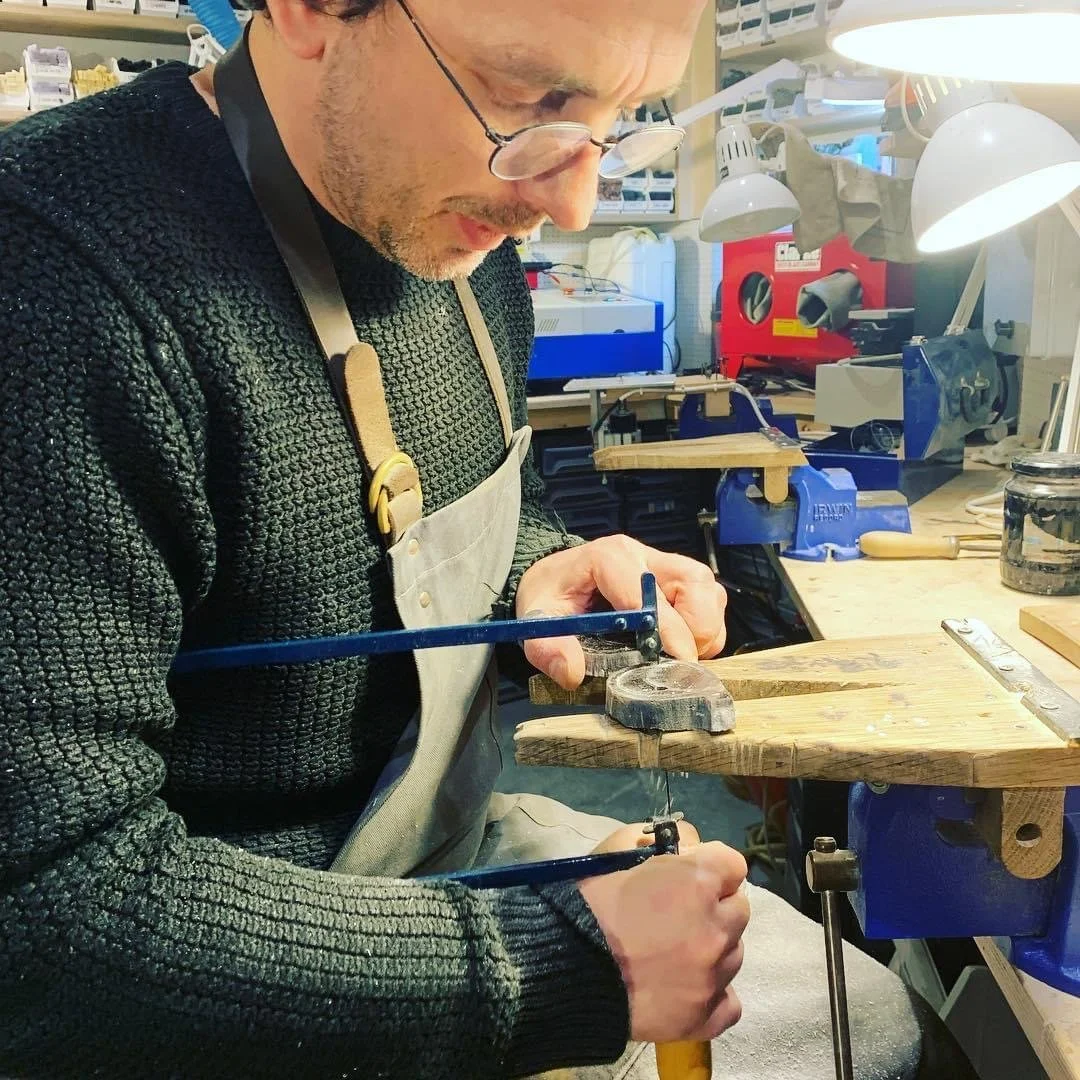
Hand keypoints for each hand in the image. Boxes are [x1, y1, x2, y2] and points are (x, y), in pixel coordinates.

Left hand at [516, 536, 726, 689]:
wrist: (556, 581)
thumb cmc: (552, 596)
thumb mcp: (537, 620)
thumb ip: (548, 647)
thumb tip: (572, 672)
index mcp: (609, 558)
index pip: (649, 593)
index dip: (668, 630)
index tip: (676, 662)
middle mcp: (643, 556)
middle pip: (694, 583)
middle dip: (694, 629)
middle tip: (675, 661)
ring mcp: (665, 565)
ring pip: (708, 591)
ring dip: (705, 629)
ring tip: (679, 654)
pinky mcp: (678, 579)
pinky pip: (711, 601)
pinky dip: (706, 628)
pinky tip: (681, 646)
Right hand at [578, 833, 748, 1042]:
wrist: (565, 967)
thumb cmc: (589, 904)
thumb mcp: (622, 856)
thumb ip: (667, 855)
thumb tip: (690, 855)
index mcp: (697, 881)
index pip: (732, 865)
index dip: (711, 868)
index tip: (691, 876)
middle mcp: (716, 926)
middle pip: (739, 909)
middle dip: (715, 907)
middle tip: (680, 916)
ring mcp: (713, 975)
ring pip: (734, 954)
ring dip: (713, 949)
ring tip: (675, 954)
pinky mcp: (704, 1015)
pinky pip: (729, 1003)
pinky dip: (713, 994)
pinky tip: (689, 988)